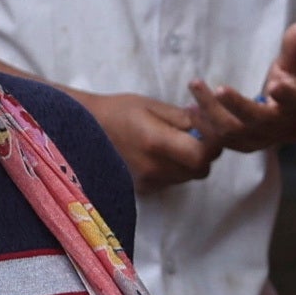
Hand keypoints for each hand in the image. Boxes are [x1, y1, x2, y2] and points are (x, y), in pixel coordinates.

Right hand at [79, 90, 219, 191]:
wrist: (84, 128)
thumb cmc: (119, 110)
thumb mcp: (153, 105)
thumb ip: (184, 118)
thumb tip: (210, 124)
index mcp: (156, 142)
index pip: (201, 155)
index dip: (211, 144)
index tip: (207, 129)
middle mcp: (153, 168)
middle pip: (200, 171)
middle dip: (205, 154)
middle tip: (196, 134)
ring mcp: (147, 182)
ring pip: (187, 177)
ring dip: (190, 161)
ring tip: (176, 141)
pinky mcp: (143, 189)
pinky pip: (172, 181)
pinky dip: (175, 169)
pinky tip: (161, 153)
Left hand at [184, 24, 295, 159]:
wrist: (287, 117)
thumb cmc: (289, 83)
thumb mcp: (294, 64)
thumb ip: (293, 47)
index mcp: (294, 104)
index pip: (292, 99)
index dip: (284, 94)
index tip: (275, 86)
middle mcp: (277, 126)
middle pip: (255, 120)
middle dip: (235, 105)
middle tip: (217, 88)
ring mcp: (258, 139)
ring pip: (232, 132)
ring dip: (211, 113)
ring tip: (196, 89)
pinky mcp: (241, 146)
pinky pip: (219, 141)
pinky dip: (203, 128)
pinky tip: (190, 110)